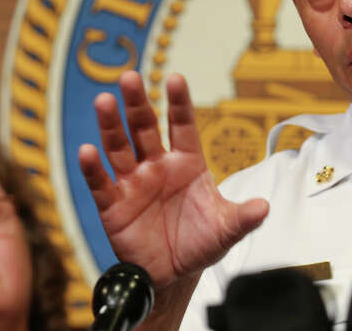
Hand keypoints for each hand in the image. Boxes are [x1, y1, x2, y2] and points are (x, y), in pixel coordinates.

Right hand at [78, 72, 268, 288]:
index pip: (182, 126)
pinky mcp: (113, 205)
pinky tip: (87, 151)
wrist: (173, 275)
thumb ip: (242, 218)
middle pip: (145, 128)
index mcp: (187, 163)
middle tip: (130, 77)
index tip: (175, 78)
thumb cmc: (200, 243)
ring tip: (104, 101)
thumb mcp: (225, 231)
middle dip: (137, 103)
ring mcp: (133, 183)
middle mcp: (157, 166)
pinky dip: (92, 168)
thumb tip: (264, 208)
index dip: (179, 103)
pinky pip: (101, 183)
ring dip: (110, 126)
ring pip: (119, 148)